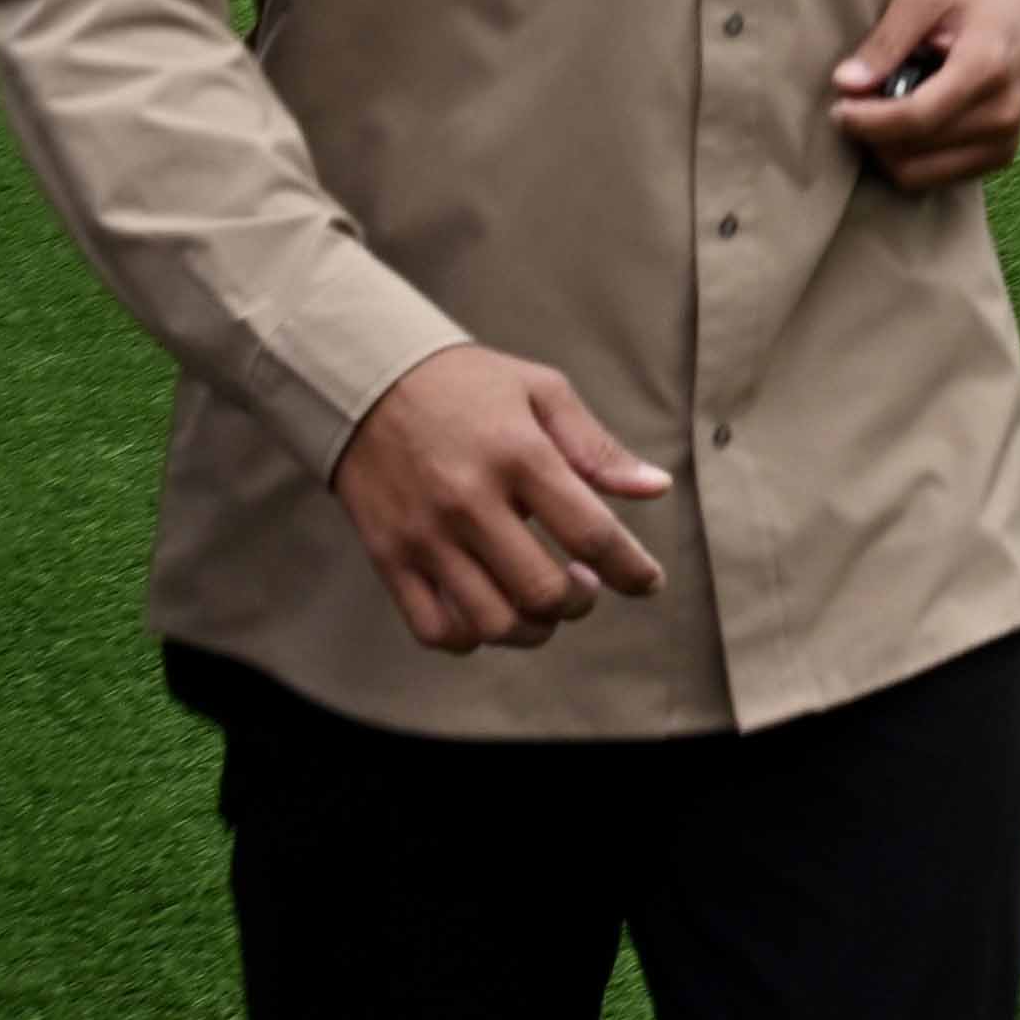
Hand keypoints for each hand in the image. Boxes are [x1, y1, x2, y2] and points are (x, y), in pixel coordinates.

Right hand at [330, 340, 672, 652]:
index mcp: (518, 454)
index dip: (632, 570)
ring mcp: (425, 535)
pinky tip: (490, 611)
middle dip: (580, 603)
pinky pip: (435, 629)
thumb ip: (597, 446)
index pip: (591, 534)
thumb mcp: (540, 391)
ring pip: (492, 623)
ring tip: (542, 604)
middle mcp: (470, 500)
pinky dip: (472, 638)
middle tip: (585, 587)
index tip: (648, 582)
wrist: (364, 380)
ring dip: (533, 629)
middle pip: (543, 590)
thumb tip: (656, 488)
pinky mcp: (389, 557)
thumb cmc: (464, 385)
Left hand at [826, 0, 1019, 189]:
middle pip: (910, 153)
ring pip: (918, 175)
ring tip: (884, 111)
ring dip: (887, 150)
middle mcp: (1001, 114)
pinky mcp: (1001, 157)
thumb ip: (886, 40)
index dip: (867, 121)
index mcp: (985, 68)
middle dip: (871, 134)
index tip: (838, 108)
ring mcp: (1005, 142)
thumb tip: (845, 84)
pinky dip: (910, 158)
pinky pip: (936, 178)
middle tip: (859, 103)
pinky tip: (909, 123)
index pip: (916, 118)